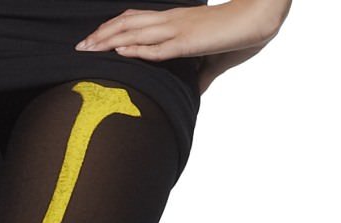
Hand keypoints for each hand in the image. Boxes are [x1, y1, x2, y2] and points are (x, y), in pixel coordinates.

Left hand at [74, 1, 288, 63]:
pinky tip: (119, 51)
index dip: (113, 29)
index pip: (136, 21)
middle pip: (127, 23)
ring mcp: (178, 30)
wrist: (261, 15)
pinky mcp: (188, 42)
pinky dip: (136, 49)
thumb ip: (202, 73)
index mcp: (176, 21)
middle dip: (100, 35)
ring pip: (135, 31)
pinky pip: (157, 46)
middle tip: (79, 47)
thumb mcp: (215, 57)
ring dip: (109, 40)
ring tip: (88, 49)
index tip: (94, 40)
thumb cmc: (241, 33)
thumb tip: (196, 89)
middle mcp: (172, 21)